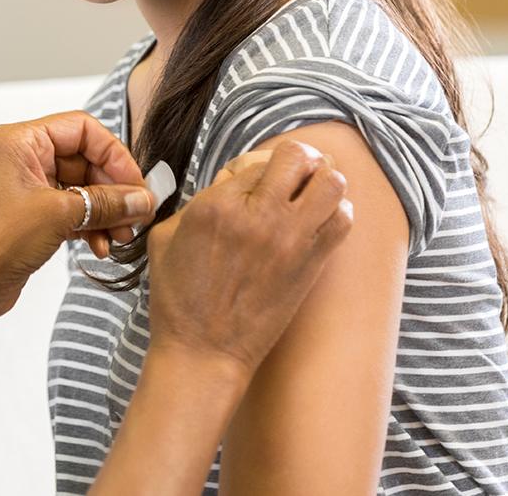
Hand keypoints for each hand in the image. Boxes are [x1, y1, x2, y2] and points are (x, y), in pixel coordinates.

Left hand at [0, 111, 154, 317]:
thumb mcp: (60, 215)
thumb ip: (107, 203)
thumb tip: (143, 200)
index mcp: (20, 141)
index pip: (82, 130)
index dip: (114, 155)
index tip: (136, 184)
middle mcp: (22, 158)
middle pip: (86, 160)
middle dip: (113, 190)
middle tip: (135, 215)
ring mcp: (27, 187)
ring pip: (83, 188)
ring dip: (106, 211)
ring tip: (122, 236)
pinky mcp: (33, 215)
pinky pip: (73, 210)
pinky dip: (91, 225)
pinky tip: (101, 246)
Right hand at [146, 140, 353, 377]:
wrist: (204, 351)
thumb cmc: (179, 299)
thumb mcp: (164, 238)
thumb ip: (195, 202)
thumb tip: (225, 185)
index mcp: (215, 206)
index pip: (252, 160)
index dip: (252, 168)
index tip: (247, 187)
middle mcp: (257, 216)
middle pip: (297, 157)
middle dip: (293, 161)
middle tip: (287, 176)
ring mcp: (289, 239)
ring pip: (331, 181)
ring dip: (321, 182)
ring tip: (308, 195)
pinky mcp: (311, 263)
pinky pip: (342, 219)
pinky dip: (335, 213)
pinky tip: (317, 222)